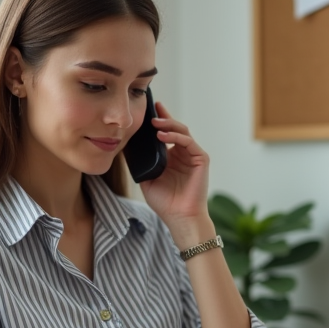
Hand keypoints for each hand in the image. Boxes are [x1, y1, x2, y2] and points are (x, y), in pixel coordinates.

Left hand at [138, 102, 211, 240]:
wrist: (179, 217)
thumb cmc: (165, 203)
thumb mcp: (147, 179)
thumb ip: (141, 164)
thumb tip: (127, 147)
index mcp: (171, 157)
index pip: (165, 134)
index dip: (159, 121)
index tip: (148, 110)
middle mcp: (183, 154)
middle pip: (174, 129)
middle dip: (163, 117)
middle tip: (152, 111)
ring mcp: (192, 156)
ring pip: (182, 132)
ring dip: (168, 125)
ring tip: (155, 123)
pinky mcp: (200, 159)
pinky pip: (188, 142)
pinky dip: (176, 137)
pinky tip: (162, 136)